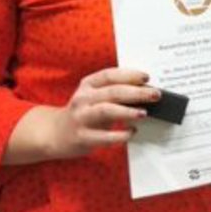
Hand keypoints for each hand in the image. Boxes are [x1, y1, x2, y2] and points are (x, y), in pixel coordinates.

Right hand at [6, 69, 159, 163]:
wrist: (55, 134)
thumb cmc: (84, 113)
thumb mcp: (94, 97)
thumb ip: (114, 93)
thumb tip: (145, 93)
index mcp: (88, 84)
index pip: (110, 75)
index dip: (129, 74)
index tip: (147, 77)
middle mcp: (83, 98)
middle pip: (113, 91)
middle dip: (137, 92)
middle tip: (155, 95)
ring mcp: (81, 117)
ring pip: (106, 110)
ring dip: (127, 111)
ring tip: (144, 113)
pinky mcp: (82, 137)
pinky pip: (104, 137)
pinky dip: (121, 135)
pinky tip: (132, 132)